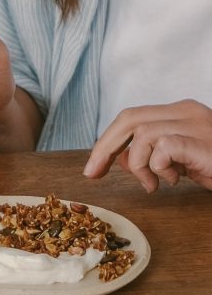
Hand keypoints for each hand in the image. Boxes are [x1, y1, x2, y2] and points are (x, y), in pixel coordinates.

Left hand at [83, 100, 211, 191]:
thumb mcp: (179, 161)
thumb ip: (152, 154)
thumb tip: (119, 158)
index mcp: (178, 112)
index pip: (131, 117)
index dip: (106, 140)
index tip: (93, 166)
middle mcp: (186, 111)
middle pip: (129, 119)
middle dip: (104, 147)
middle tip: (93, 173)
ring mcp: (195, 124)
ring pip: (142, 133)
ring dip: (137, 164)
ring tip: (155, 183)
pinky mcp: (201, 142)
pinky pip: (162, 147)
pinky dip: (156, 167)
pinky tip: (171, 180)